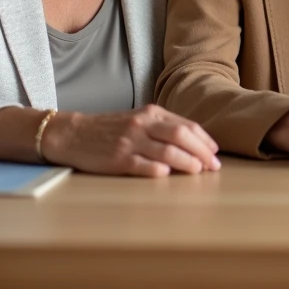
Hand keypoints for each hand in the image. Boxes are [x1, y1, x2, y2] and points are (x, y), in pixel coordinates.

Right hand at [41, 104, 221, 176]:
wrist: (73, 134)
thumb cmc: (110, 129)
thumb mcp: (138, 120)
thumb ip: (163, 127)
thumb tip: (193, 143)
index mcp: (151, 113)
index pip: (187, 126)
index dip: (205, 140)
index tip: (215, 153)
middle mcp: (143, 125)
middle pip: (182, 136)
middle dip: (202, 152)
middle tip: (213, 166)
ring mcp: (130, 142)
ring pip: (167, 151)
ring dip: (187, 163)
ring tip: (199, 172)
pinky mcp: (117, 159)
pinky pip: (143, 165)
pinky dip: (159, 169)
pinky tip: (169, 174)